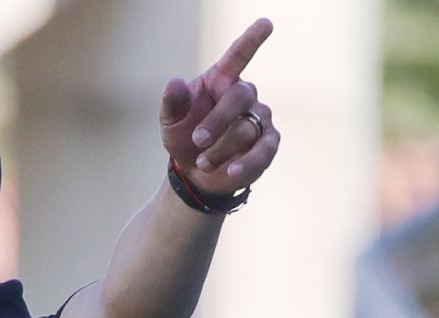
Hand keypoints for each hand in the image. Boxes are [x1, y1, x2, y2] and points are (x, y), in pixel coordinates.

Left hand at [160, 18, 279, 194]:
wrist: (195, 173)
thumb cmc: (184, 137)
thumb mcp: (170, 122)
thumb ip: (172, 103)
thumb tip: (174, 83)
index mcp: (221, 81)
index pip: (238, 55)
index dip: (252, 39)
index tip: (266, 23)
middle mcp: (245, 95)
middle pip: (239, 98)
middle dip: (216, 122)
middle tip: (196, 140)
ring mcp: (260, 118)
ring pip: (246, 129)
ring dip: (221, 149)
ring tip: (202, 162)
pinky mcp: (269, 143)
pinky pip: (262, 150)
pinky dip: (245, 163)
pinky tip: (231, 172)